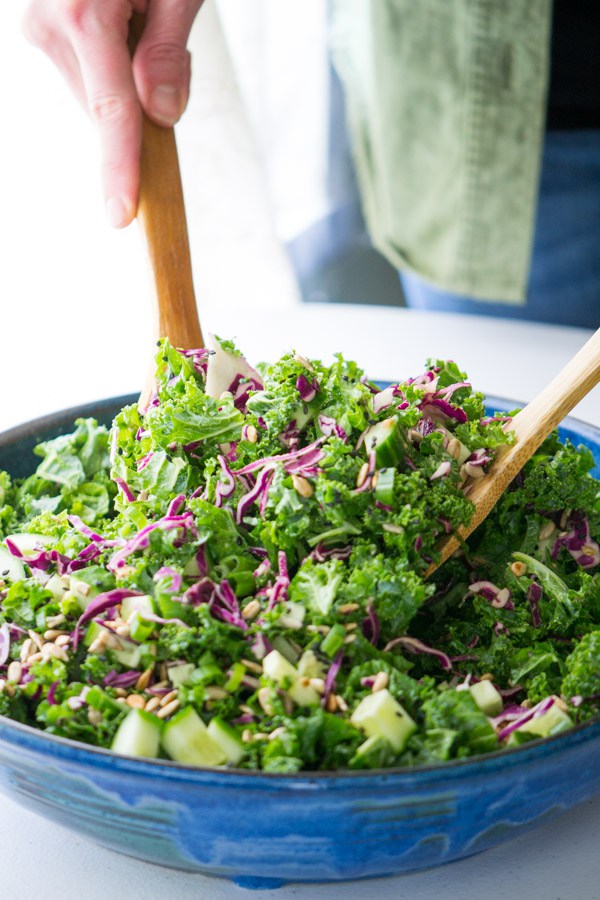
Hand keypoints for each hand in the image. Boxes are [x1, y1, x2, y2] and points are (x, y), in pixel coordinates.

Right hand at [23, 0, 203, 226]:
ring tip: (142, 14)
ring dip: (128, 79)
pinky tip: (122, 17)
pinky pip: (86, 71)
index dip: (121, 167)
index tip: (122, 215)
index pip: (112, 112)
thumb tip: (160, 114)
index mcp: (85, 14)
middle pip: (108, 107)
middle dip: (144, 100)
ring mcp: (40, 23)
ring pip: (97, 93)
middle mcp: (51, 22)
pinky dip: (113, 64)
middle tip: (168, 40)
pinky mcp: (42, 23)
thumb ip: (168, 51)